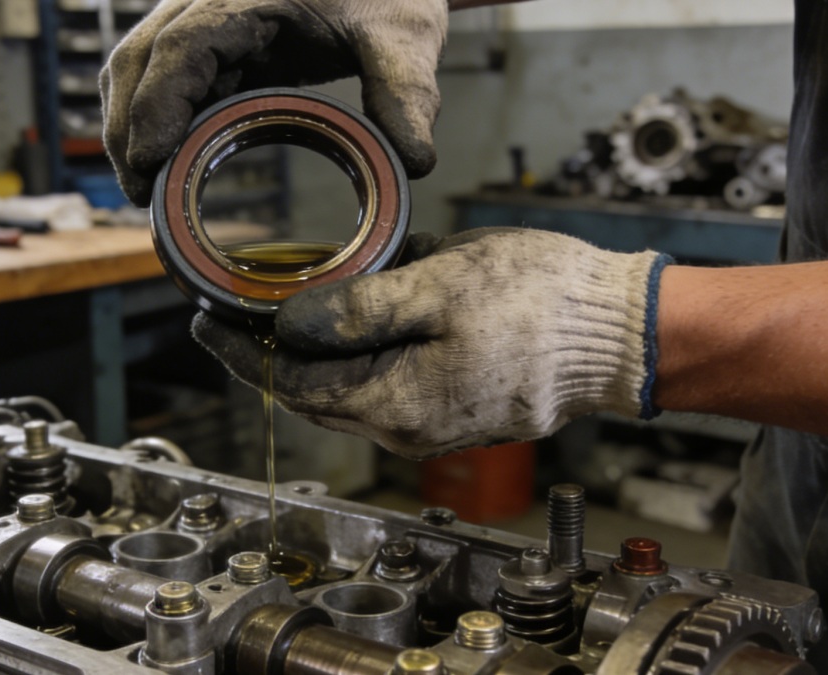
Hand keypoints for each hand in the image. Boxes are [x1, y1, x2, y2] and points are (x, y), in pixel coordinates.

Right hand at [100, 0, 448, 205]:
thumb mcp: (404, 35)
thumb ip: (407, 93)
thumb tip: (414, 161)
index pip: (181, 46)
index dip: (156, 104)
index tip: (150, 159)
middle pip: (139, 58)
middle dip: (128, 127)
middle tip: (140, 194)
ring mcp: (203, 17)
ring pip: (140, 66)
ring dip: (132, 124)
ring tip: (146, 188)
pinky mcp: (213, 40)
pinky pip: (167, 77)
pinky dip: (158, 119)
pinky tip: (169, 161)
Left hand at [192, 228, 670, 458]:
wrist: (620, 333)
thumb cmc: (542, 303)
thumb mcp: (439, 286)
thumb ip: (358, 309)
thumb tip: (290, 325)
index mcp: (396, 404)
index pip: (292, 383)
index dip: (243, 352)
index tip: (206, 322)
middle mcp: (407, 430)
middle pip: (314, 396)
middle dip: (269, 356)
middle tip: (235, 313)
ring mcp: (434, 426)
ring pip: (348, 394)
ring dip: (312, 357)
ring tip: (281, 313)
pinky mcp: (456, 411)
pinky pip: (384, 389)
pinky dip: (354, 359)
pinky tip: (348, 324)